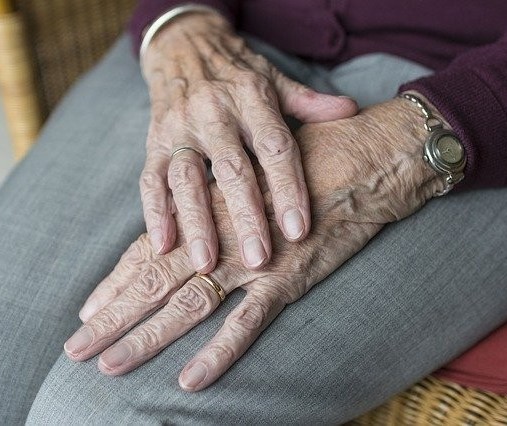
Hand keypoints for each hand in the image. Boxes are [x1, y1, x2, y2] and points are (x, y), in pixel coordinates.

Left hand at [65, 98, 443, 390]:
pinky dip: (219, 352)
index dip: (118, 281)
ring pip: (189, 304)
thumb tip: (201, 220)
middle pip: (156, 280)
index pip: (152, 249)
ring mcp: (254, 259)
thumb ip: (228, 197)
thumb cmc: (309, 160)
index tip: (89, 310)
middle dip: (114, 316)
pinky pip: (248, 323)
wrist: (364, 158)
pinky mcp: (290, 277)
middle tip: (78, 349)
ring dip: (147, 337)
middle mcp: (222, 235)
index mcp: (211, 208)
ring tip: (109, 365)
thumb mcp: (258, 173)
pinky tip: (189, 380)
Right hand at [140, 11, 357, 271]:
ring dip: (197, 223)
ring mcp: (179, 128)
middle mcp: (214, 113)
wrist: (184, 45)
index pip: (275, 148)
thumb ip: (309, 102)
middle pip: (232, 170)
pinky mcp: (154, 142)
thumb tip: (351, 111)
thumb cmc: (237, 72)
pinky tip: (164, 245)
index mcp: (251, 99)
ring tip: (207, 264)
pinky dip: (156, 212)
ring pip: (187, 179)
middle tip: (258, 260)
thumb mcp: (274, 80)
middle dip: (245, 217)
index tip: (298, 231)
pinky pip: (151, 179)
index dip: (288, 189)